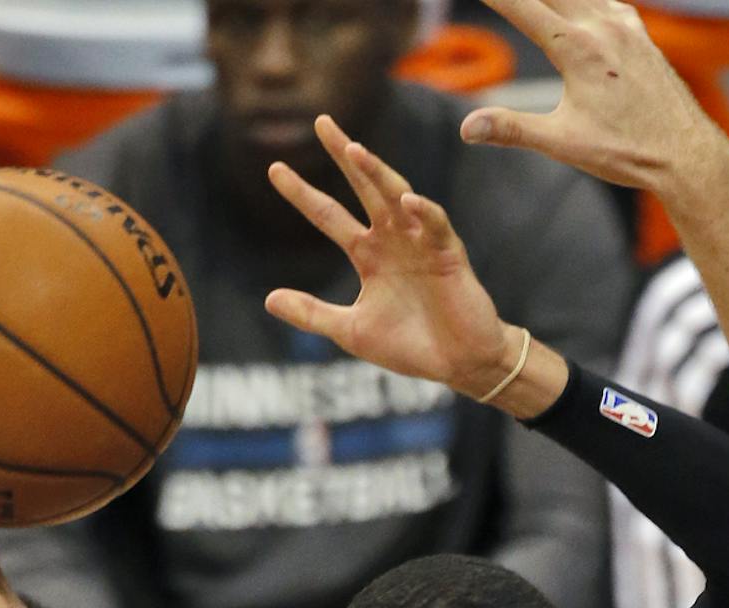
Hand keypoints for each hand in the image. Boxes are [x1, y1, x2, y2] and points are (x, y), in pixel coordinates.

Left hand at [266, 119, 536, 403]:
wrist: (461, 363)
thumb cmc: (411, 347)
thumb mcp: (352, 331)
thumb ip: (312, 314)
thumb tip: (268, 300)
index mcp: (369, 254)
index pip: (328, 215)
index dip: (302, 194)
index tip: (274, 168)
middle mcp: (393, 239)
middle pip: (364, 188)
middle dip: (345, 155)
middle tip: (321, 122)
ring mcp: (422, 242)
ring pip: (397, 195)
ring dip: (377, 173)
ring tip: (355, 151)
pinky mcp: (449, 254)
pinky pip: (436, 225)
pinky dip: (423, 212)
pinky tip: (406, 202)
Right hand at [458, 0, 728, 198]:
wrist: (688, 155)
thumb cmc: (629, 152)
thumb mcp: (564, 143)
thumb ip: (513, 129)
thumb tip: (467, 129)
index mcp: (577, 48)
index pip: (519, 5)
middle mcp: (601, 25)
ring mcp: (625, 25)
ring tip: (537, 3)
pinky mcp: (641, 33)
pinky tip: (580, 5)